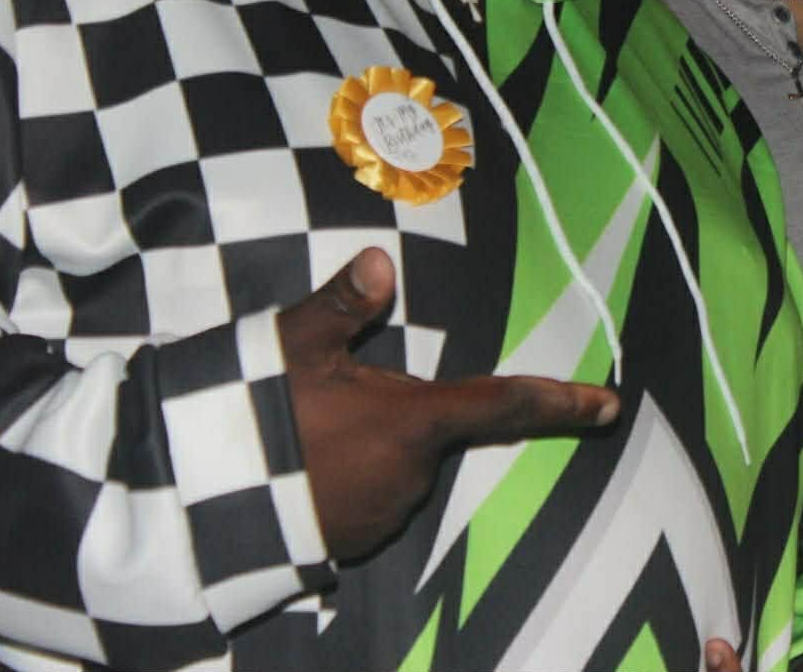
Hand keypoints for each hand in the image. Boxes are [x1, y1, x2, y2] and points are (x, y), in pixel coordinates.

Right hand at [279, 246, 619, 559]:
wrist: (193, 505)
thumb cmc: (250, 416)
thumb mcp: (292, 348)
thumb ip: (339, 306)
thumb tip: (378, 262)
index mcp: (413, 424)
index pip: (505, 404)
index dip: (562, 401)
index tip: (609, 404)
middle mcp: (413, 478)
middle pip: (428, 428)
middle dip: (393, 408)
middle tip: (325, 396)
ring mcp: (383, 515)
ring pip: (396, 462)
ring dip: (365, 442)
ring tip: (300, 430)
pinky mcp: (351, 541)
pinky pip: (366, 494)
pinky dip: (343, 475)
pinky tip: (298, 463)